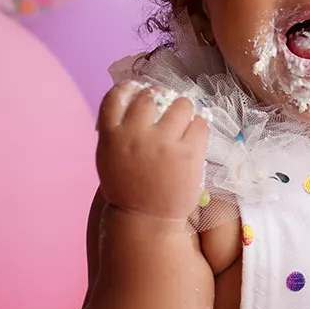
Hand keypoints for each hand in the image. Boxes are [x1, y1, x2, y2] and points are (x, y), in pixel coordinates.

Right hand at [95, 82, 207, 221]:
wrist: (146, 219)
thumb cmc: (128, 189)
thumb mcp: (109, 159)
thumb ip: (117, 133)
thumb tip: (135, 104)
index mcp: (111, 136)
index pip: (114, 97)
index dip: (128, 89)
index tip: (137, 90)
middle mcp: (136, 134)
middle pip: (150, 96)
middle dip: (159, 98)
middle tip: (166, 108)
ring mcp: (163, 143)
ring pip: (181, 105)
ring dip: (183, 110)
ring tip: (183, 121)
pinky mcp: (188, 153)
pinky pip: (200, 124)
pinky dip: (198, 126)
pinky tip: (194, 136)